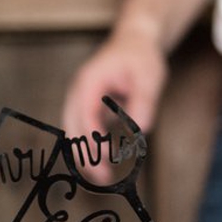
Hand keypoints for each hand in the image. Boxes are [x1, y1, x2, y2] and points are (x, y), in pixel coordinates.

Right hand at [60, 28, 167, 168]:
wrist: (133, 43)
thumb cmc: (140, 58)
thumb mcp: (149, 76)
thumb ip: (144, 101)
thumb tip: (142, 129)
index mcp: (89, 82)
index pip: (85, 114)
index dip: (92, 137)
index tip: (104, 156)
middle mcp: (78, 92)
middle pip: (72, 127)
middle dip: (84, 154)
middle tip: (102, 178)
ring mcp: (79, 101)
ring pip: (74, 132)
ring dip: (84, 155)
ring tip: (102, 178)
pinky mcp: (86, 109)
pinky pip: (83, 131)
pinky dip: (89, 148)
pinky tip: (103, 165)